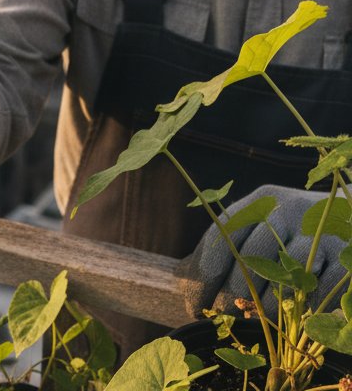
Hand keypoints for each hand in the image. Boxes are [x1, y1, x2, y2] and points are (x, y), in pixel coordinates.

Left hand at [180, 184, 347, 315]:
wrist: (342, 211)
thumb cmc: (286, 227)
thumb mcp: (255, 223)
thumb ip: (225, 246)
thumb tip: (186, 283)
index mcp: (256, 202)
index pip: (222, 238)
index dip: (205, 275)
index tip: (194, 304)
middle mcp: (285, 211)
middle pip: (250, 259)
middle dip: (232, 294)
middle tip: (222, 317)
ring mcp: (316, 231)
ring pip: (284, 277)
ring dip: (266, 306)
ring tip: (253, 320)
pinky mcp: (343, 251)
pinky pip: (320, 286)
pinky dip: (304, 305)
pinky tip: (291, 317)